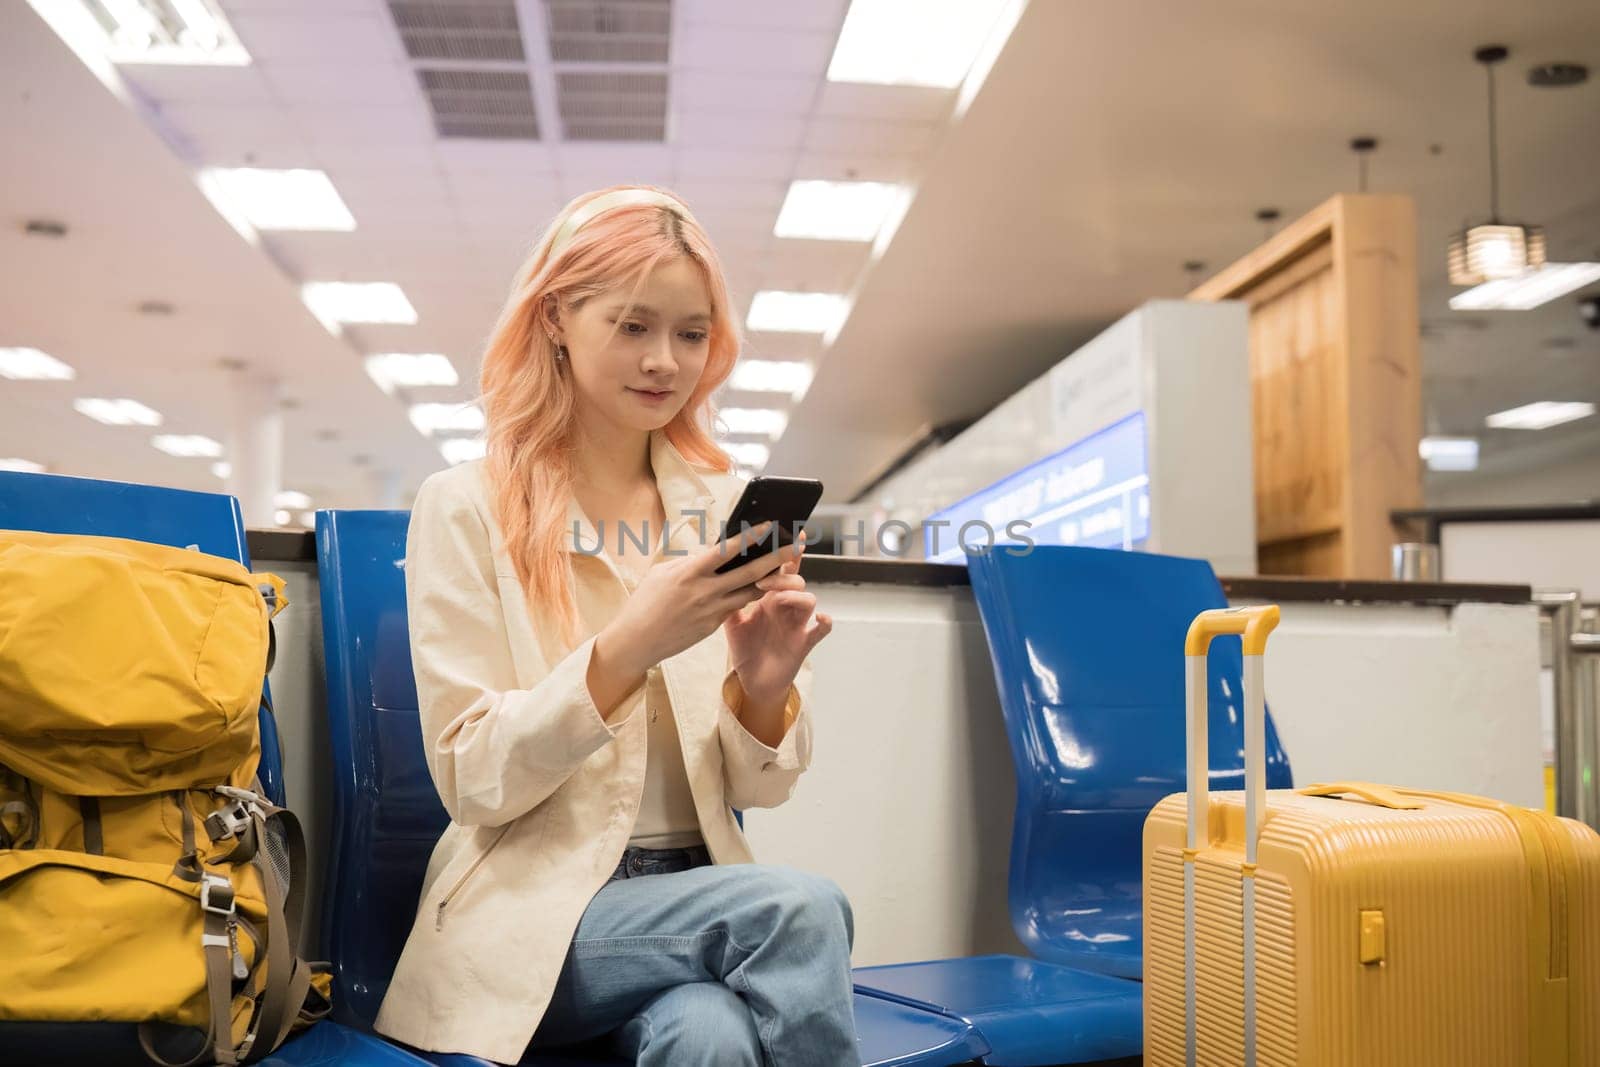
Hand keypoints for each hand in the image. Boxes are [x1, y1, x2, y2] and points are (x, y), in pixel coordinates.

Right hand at [597, 521, 802, 679]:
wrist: (635, 641)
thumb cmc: (645, 602)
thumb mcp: (662, 573)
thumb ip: (689, 562)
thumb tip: (710, 553)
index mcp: (690, 572)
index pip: (726, 550)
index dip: (751, 536)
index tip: (770, 525)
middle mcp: (705, 591)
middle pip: (749, 573)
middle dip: (776, 559)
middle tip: (796, 547)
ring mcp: (711, 610)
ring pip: (749, 593)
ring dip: (771, 582)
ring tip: (789, 571)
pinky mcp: (712, 626)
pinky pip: (736, 607)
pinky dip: (749, 596)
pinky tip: (762, 588)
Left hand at [723, 529, 832, 705]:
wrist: (753, 681)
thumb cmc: (746, 648)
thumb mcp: (731, 620)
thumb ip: (727, 596)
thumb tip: (711, 571)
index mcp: (769, 596)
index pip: (777, 567)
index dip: (781, 548)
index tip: (780, 529)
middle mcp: (786, 606)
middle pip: (795, 577)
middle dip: (785, 570)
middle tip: (764, 575)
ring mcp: (797, 623)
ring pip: (808, 598)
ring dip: (793, 594)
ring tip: (776, 597)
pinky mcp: (804, 643)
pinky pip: (820, 630)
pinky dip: (824, 623)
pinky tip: (821, 618)